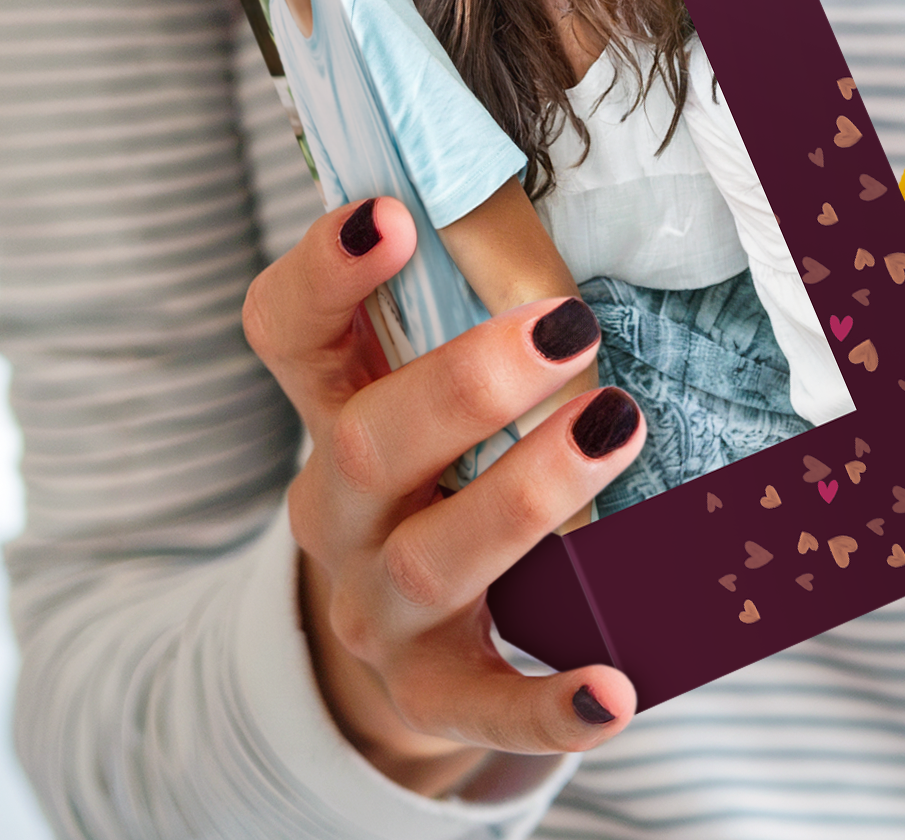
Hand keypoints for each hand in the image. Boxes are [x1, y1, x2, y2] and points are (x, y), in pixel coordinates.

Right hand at [242, 197, 644, 791]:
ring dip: (526, 493)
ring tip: (617, 427)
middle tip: (569, 325)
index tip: (390, 212)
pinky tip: (616, 688)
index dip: (324, 272)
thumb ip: (473, 302)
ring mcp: (377, 604)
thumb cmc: (443, 468)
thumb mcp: (432, 383)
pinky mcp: (430, 690)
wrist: (402, 635)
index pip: (288, 332)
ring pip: (433, 557)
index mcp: (334, 406)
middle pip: (370, 442)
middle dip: (467, 382)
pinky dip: (548, 701)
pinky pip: (484, 705)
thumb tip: (566, 200)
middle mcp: (337, 504)